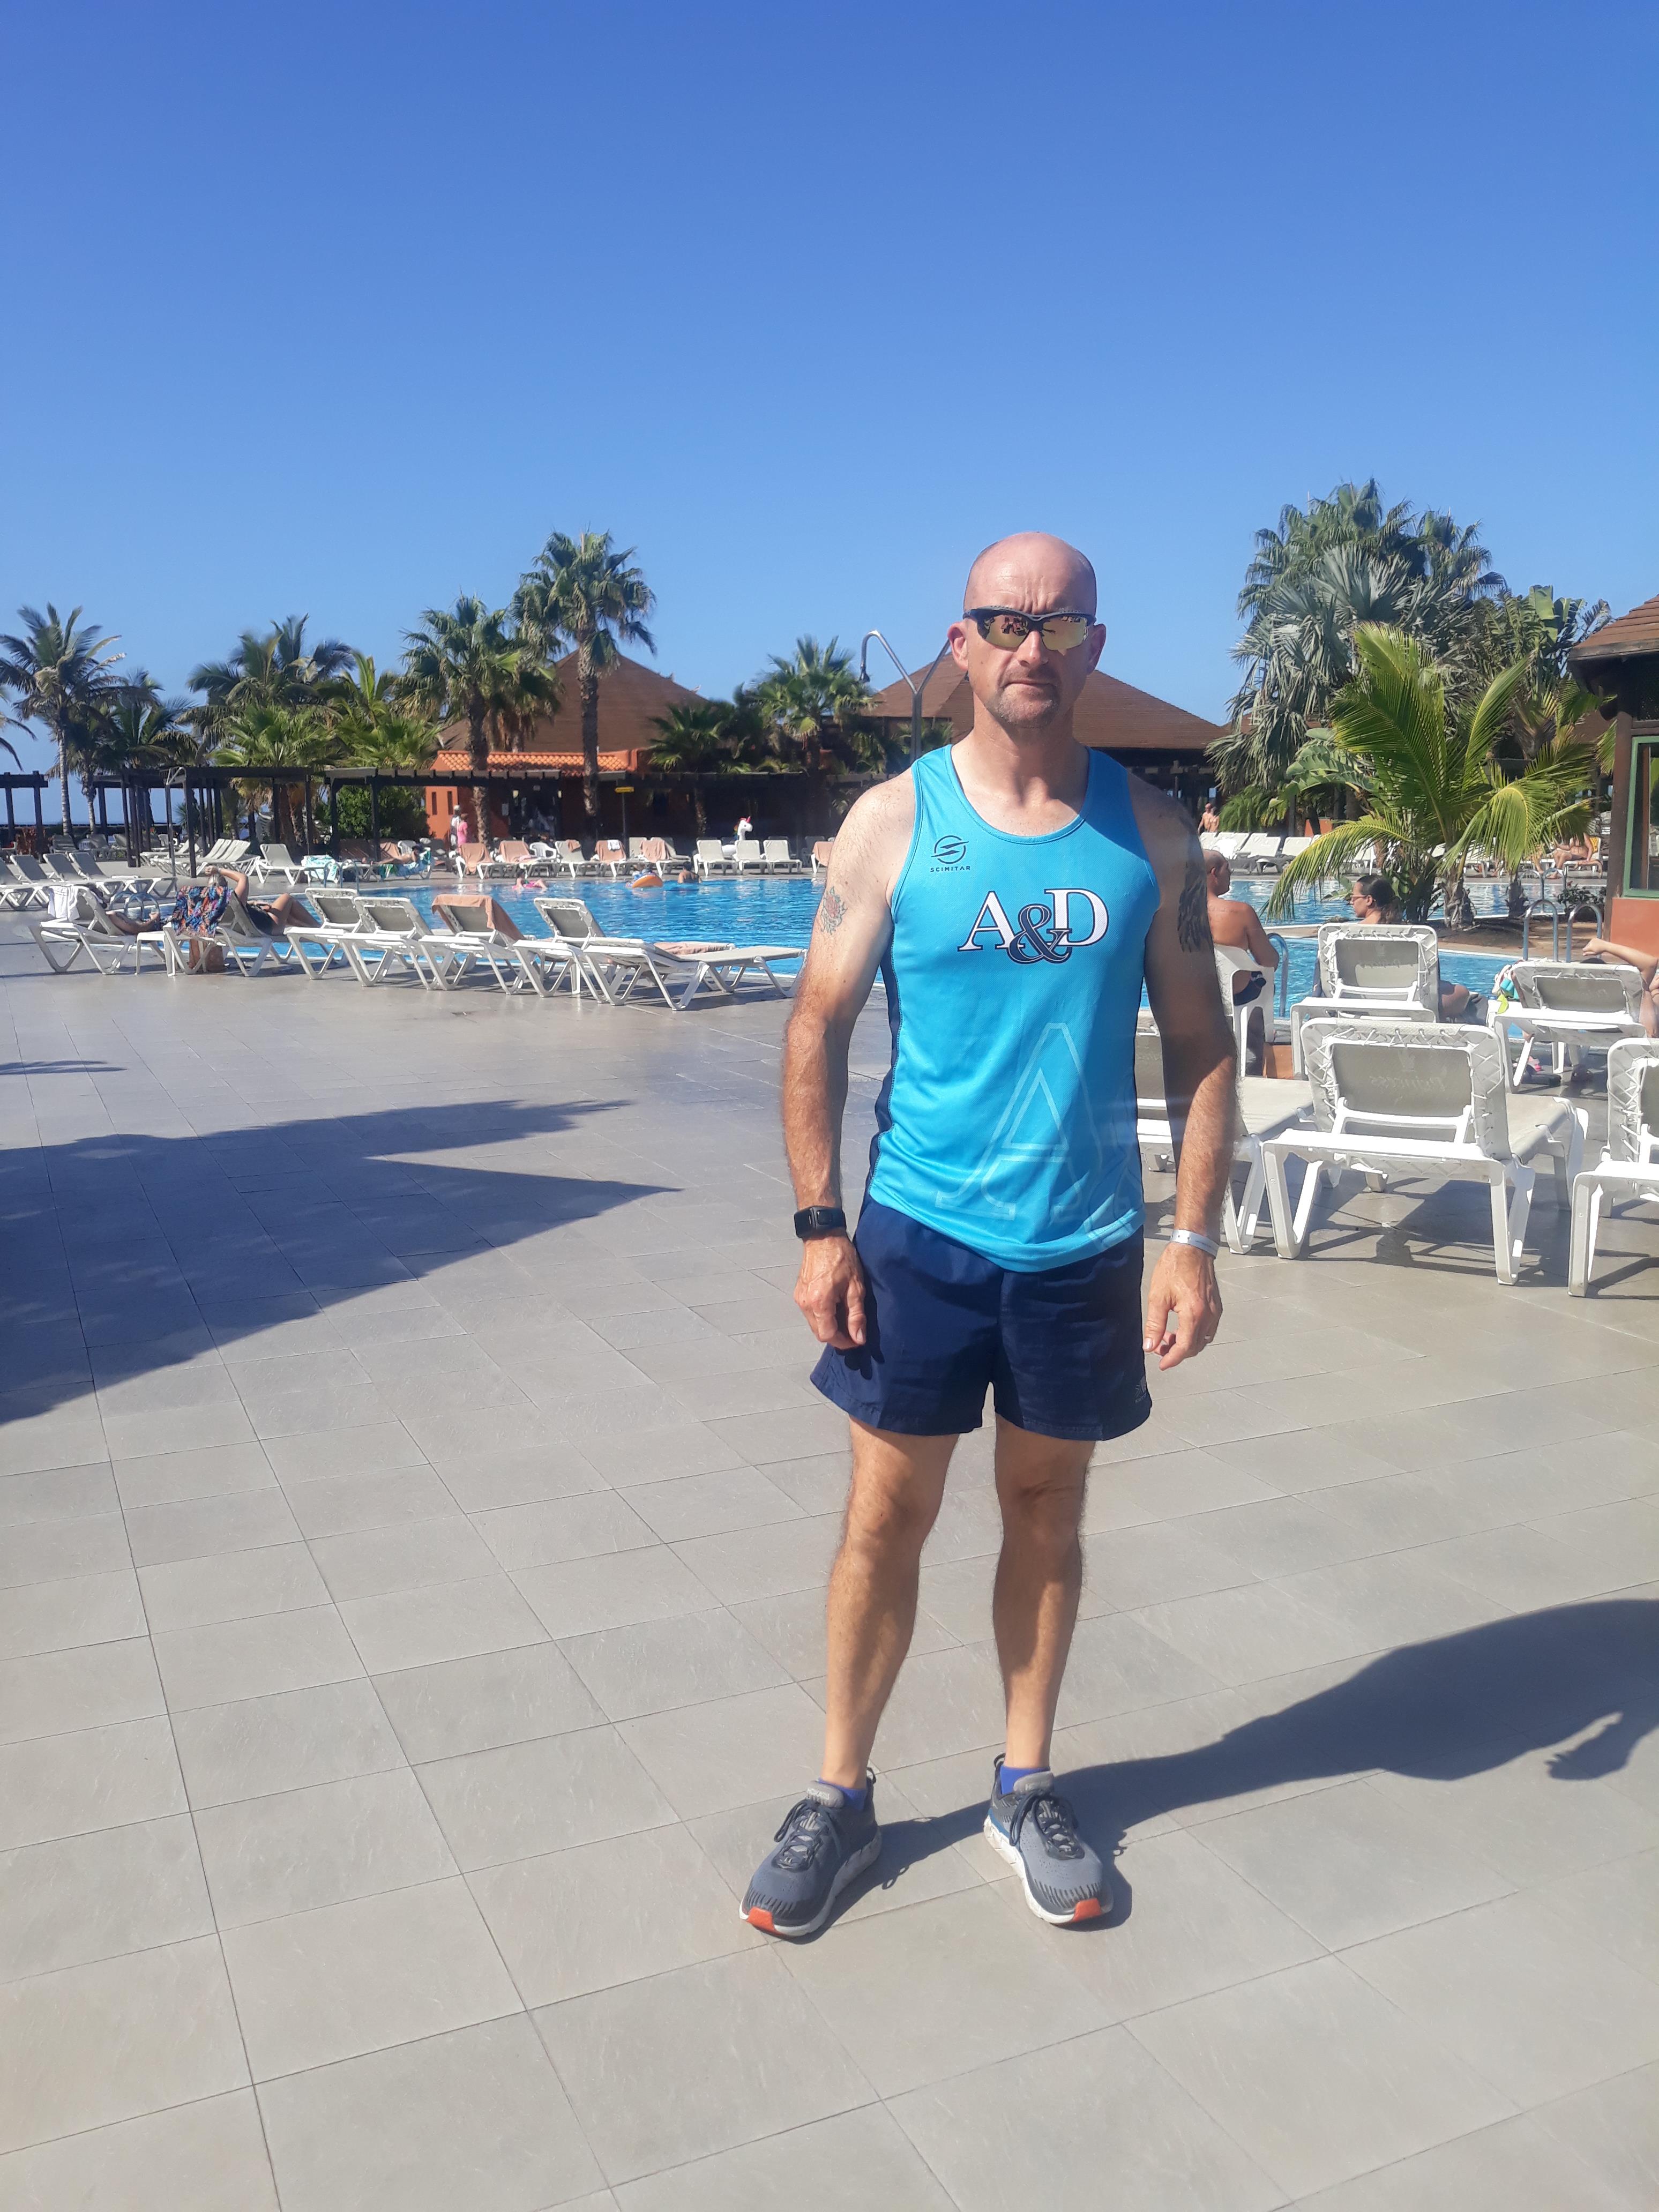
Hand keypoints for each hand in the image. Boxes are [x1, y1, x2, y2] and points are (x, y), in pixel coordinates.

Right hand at [794, 1233, 866, 1348]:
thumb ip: (856, 1315)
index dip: (843, 1342)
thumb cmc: (841, 1258)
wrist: (823, 1237)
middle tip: (853, 1331)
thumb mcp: (855, 1287)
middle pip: (819, 1333)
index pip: (827, 1336)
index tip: (856, 1340)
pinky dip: (823, 1316)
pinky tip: (835, 1307)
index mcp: (819, 1303)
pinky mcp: (799, 1293)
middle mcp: (805, 1304)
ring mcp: (800, 1298)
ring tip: (845, 1317)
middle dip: (836, 1336)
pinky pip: (810, 1313)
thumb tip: (858, 1338)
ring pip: (814, 1324)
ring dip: (829, 1326)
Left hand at [1142, 1241, 1221, 1369]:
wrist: (1192, 1248)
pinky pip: (1208, 1329)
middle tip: (1159, 1346)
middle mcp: (1208, 1315)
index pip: (1185, 1348)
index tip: (1161, 1364)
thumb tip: (1150, 1346)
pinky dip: (1195, 1334)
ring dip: (1187, 1343)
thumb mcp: (1158, 1297)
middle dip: (1177, 1351)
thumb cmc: (1174, 1268)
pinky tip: (1181, 1326)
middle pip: (1195, 1346)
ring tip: (1168, 1336)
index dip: (1172, 1359)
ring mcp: (1215, 1311)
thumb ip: (1154, 1324)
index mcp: (1194, 1314)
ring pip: (1203, 1339)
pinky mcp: (1216, 1306)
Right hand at [1579, 938, 1608, 961]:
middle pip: (1586, 946)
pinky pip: (1591, 942)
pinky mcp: (1594, 939)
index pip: (1583, 949)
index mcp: (1590, 947)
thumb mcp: (1594, 953)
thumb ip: (1588, 953)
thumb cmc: (1600, 950)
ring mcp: (1592, 940)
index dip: (1585, 951)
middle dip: (1588, 948)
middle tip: (1593, 950)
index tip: (1588, 952)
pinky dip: (1592, 943)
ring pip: (1588, 944)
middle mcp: (1590, 943)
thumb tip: (1583, 954)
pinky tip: (1596, 945)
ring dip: (1590, 946)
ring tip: (1595, 947)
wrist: (1606, 946)